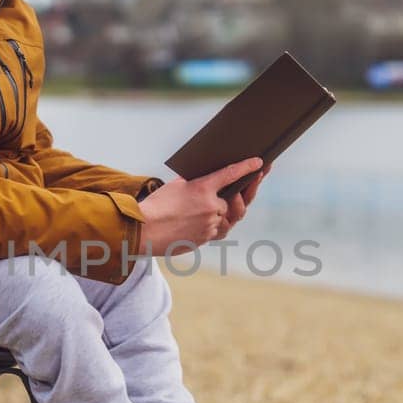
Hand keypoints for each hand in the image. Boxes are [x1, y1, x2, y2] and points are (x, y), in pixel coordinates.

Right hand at [138, 157, 263, 255]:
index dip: (247, 167)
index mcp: (202, 189)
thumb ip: (197, 183)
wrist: (143, 230)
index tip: (260, 162)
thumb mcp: (176, 186)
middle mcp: (210, 207)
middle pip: (235, 202)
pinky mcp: (205, 239)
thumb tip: (212, 181)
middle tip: (252, 184)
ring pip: (228, 218)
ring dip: (227, 211)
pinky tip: (211, 218)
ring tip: (225, 204)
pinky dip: (217, 223)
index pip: (231, 174)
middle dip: (243, 194)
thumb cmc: (156, 205)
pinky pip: (218, 230)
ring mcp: (209, 226)